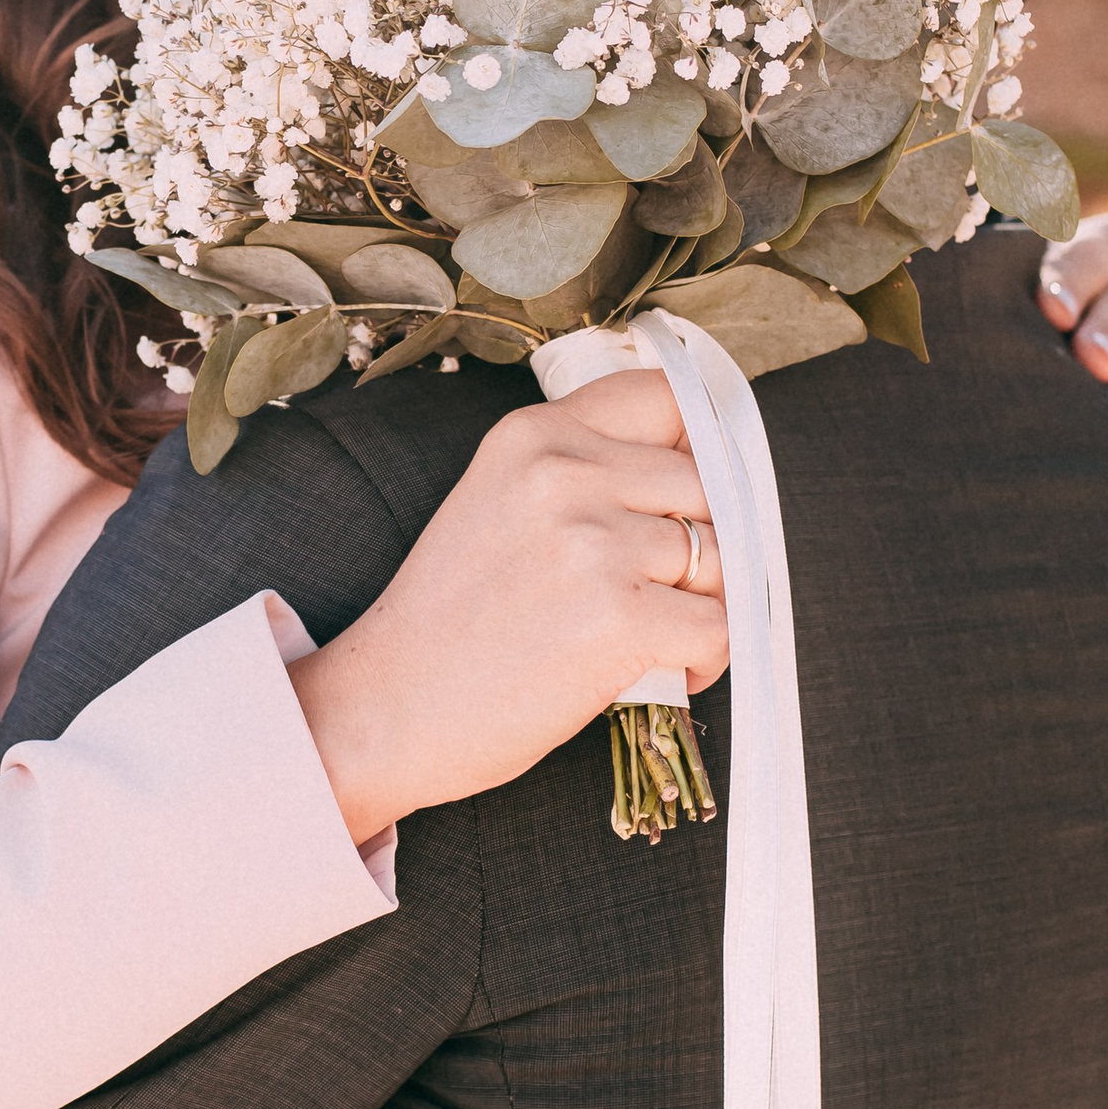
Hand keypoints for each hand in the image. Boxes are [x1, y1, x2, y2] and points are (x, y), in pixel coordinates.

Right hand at [290, 369, 727, 840]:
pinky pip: (721, 626)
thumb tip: (703, 477)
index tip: (697, 494)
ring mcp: (591, 542)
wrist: (385, 710)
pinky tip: (661, 672)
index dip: (701, 446)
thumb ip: (582, 471)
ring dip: (706, 605)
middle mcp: (564, 474)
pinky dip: (706, 659)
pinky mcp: (617, 615)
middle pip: (708, 483)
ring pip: (723, 557)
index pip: (667, 398)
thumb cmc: (447, 623)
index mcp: (534, 436)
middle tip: (665, 592)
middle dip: (706, 542)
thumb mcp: (498, 503)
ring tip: (654, 638)